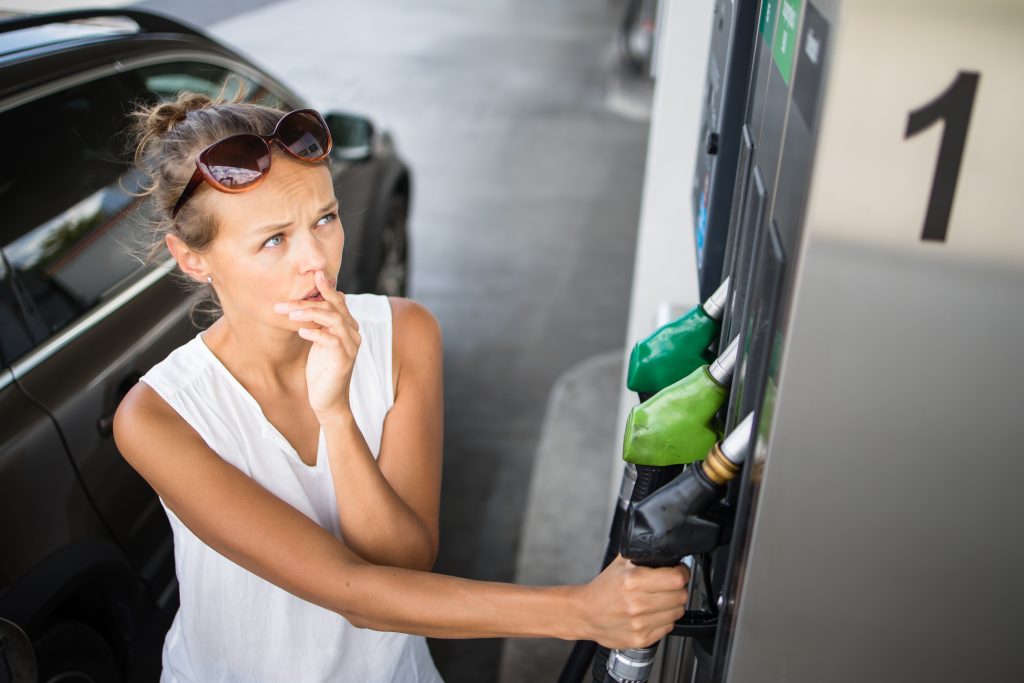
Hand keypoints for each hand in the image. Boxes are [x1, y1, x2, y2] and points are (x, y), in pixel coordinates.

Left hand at [273, 270, 360, 422]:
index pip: (338, 301)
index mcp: (347, 327)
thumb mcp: (318, 342)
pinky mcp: (344, 361)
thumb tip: (309, 303)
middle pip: (333, 308)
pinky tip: (301, 332)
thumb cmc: (321, 371)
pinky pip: (333, 341)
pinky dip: (317, 334)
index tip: (314, 274)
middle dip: (307, 302)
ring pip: (334, 320)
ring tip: (290, 315)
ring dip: (310, 314)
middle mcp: (352, 334)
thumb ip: (317, 323)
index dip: (327, 288)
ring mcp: (350, 347)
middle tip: (282, 304)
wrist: (327, 401)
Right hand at [574, 555, 688, 649]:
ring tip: (659, 600)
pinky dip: (664, 619)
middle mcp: (637, 603)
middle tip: (669, 586)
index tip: (679, 572)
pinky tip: (652, 613)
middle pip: (681, 596)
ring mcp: (640, 623)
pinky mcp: (642, 638)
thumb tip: (664, 548)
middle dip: (678, 588)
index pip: (676, 579)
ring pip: (677, 612)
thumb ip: (642, 553)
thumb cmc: (603, 589)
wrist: (585, 614)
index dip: (682, 573)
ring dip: (673, 605)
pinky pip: (668, 627)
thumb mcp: (620, 563)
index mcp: (633, 581)